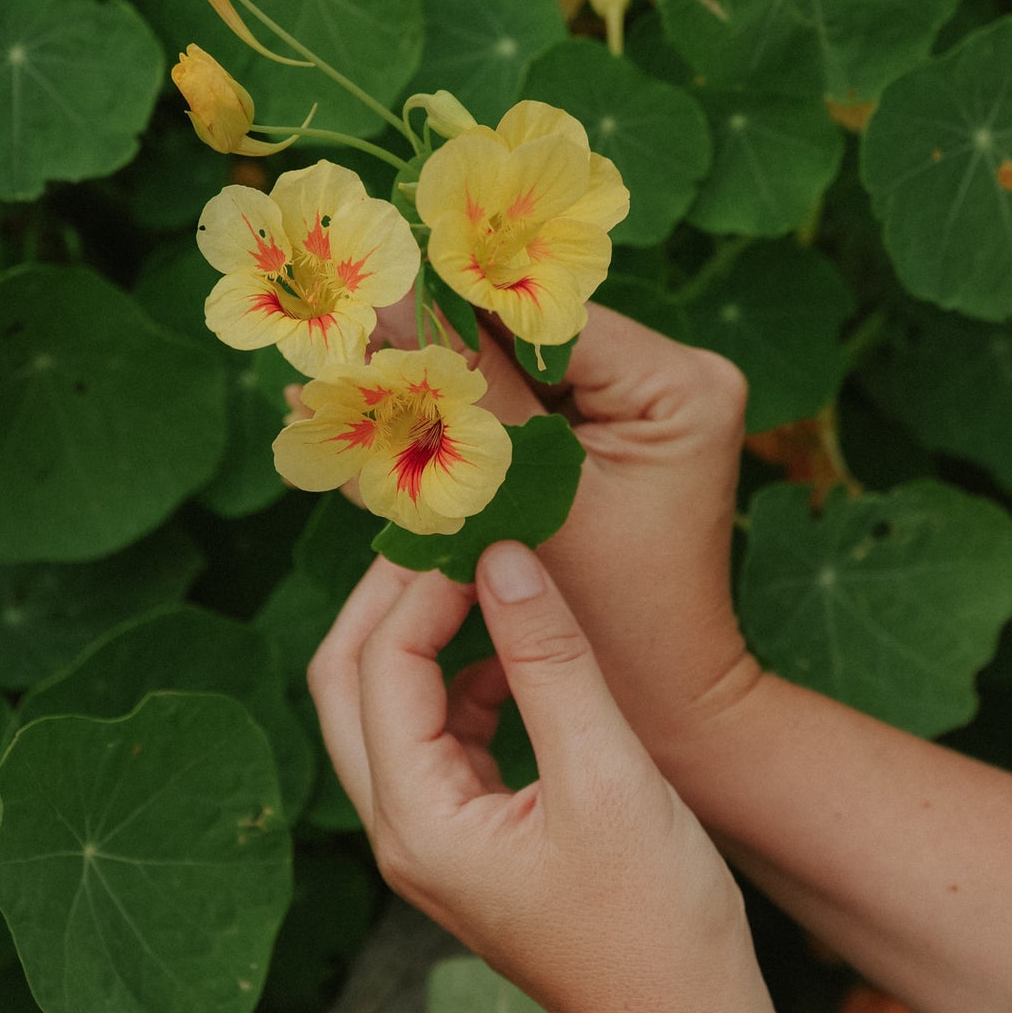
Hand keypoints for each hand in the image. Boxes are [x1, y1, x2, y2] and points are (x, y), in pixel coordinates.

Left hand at [308, 541, 746, 1012]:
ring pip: (390, 708)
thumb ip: (549, 658)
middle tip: (451, 528)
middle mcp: (403, 833)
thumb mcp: (608, 773)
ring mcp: (434, 843)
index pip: (381, 664)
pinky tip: (523, 653)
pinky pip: (441, 739)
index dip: (423, 580)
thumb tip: (504, 552)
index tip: (479, 518)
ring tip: (488, 569)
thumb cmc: (658, 926)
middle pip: (349, 683)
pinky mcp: (473, 844)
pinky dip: (466, 681)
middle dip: (390, 598)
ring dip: (425, 635)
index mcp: (417, 822)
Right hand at [375, 301, 757, 763]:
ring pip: (513, 377)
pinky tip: (379, 439)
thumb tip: (388, 300)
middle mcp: (669, 377)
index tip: (359, 302)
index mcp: (676, 383)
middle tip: (335, 354)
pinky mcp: (612, 440)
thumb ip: (466, 400)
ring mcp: (642, 407)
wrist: (669, 711)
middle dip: (429, 355)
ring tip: (336, 398)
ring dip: (432, 395)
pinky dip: (458, 433)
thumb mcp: (530, 503)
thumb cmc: (614, 626)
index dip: (447, 307)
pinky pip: (522, 417)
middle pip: (525, 340)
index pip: (543, 315)